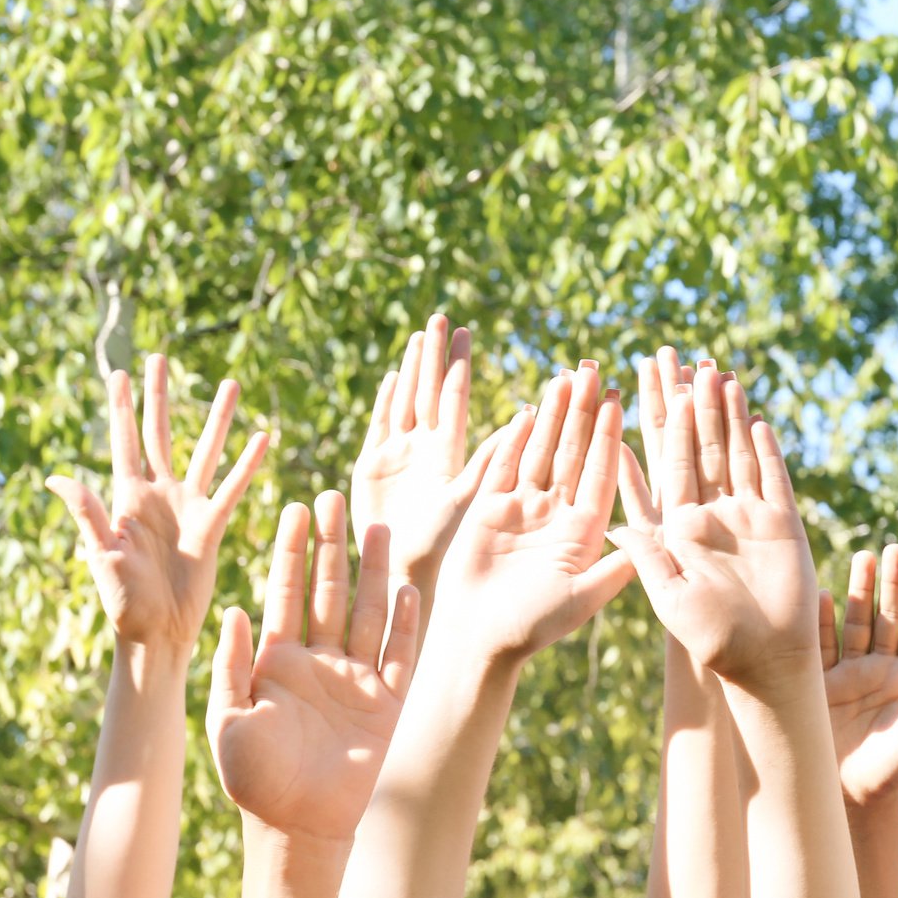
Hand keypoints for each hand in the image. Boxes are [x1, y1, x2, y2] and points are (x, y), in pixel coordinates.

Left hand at [45, 355, 268, 647]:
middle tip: (161, 358)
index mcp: (125, 499)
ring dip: (215, 418)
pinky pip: (233, 486)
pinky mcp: (212, 525)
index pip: (124, 441)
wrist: (158, 633)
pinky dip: (248, 463)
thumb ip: (87, 514)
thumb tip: (57, 475)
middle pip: (160, 433)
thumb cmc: (122, 602)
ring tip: (229, 385)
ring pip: (204, 450)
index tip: (120, 373)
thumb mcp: (102, 555)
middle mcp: (157, 494)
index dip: (122, 408)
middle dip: (160, 396)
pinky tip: (263, 437)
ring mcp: (187, 507)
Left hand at [207, 493, 419, 842]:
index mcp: (278, 660)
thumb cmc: (254, 778)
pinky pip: (399, 655)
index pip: (286, 592)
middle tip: (332, 497)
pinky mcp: (386, 703)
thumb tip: (232, 609)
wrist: (296, 825)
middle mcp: (320, 660)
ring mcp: (356, 679)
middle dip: (331, 545)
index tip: (293, 507)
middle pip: (329, 590)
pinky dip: (404, 623)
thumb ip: (232, 665)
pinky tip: (406, 589)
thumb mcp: (228, 718)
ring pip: (368, 612)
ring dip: (372, 571)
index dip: (290, 551)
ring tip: (377, 527)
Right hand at [351, 314, 504, 593]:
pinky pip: (378, 427)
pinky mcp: (370, 470)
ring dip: (412, 371)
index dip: (458, 365)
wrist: (411, 579)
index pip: (454, 398)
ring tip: (421, 336)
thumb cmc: (452, 551)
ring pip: (405, 402)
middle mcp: (424, 450)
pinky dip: (385, 403)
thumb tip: (527, 418)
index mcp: (449, 454)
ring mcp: (397, 457)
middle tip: (443, 317)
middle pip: (429, 391)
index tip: (467, 331)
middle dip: (435, 357)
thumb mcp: (475, 501)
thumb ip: (492, 461)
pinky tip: (392, 378)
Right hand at [429, 364, 631, 664]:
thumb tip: (649, 541)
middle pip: (573, 453)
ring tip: (565, 378)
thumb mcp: (581, 599)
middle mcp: (557, 514)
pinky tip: (529, 409)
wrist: (477, 640)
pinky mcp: (489, 509)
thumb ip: (613, 570)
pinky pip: (505, 466)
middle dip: (584, 413)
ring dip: (554, 416)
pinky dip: (516, 439)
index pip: (600, 473)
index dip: (609, 437)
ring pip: (542, 452)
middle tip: (595, 372)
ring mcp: (524, 509)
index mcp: (584, 531)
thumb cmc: (531, 627)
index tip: (620, 402)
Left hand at [613, 365, 821, 690]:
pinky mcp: (782, 522)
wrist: (764, 661)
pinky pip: (772, 477)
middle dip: (693, 405)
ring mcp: (748, 515)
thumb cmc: (711, 638)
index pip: (667, 464)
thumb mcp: (668, 595)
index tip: (653, 391)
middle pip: (701, 447)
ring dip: (729, 415)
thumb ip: (646, 555)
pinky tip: (757, 419)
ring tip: (720, 375)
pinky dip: (765, 449)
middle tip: (685, 361)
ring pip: (736, 452)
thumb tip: (613, 520)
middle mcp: (712, 514)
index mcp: (680, 527)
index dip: (662, 425)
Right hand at [820, 545, 897, 813]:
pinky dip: (822, 619)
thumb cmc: (890, 773)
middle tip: (893, 548)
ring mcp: (850, 673)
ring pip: (856, 622)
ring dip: (859, 590)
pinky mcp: (819, 682)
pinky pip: (822, 643)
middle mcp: (881, 670)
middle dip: (890, 584)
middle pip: (887, 617)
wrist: (845, 797)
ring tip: (864, 556)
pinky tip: (825, 593)